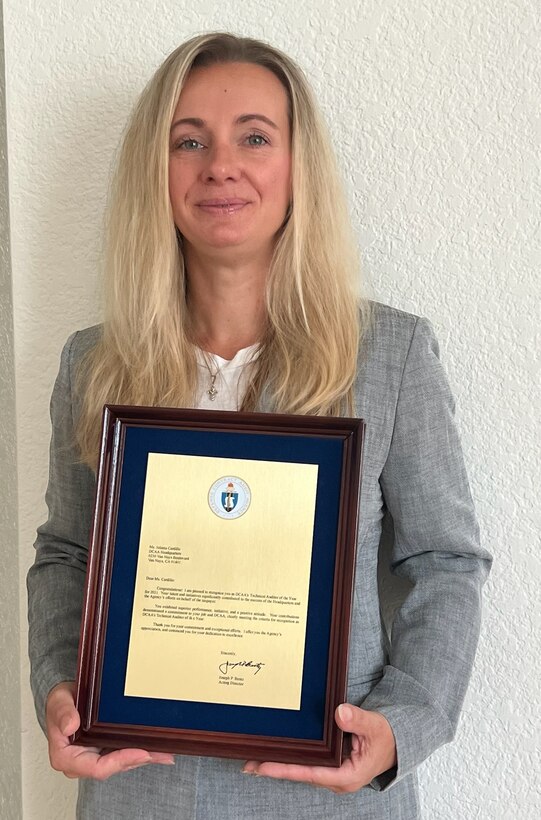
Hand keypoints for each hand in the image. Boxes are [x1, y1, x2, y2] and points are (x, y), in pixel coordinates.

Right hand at [46, 682, 174, 779]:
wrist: (64, 699)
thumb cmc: (60, 702)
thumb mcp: (58, 702)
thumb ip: (63, 713)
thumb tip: (70, 726)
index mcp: (66, 757)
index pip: (97, 767)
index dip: (120, 762)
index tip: (140, 752)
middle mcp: (81, 762)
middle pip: (114, 767)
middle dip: (139, 760)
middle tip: (161, 753)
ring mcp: (94, 757)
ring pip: (122, 763)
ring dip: (144, 758)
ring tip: (165, 753)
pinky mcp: (104, 750)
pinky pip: (123, 754)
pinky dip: (140, 752)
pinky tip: (156, 749)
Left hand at [243, 704, 396, 792]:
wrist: (397, 742)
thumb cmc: (388, 737)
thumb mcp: (375, 726)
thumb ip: (358, 720)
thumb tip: (339, 713)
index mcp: (346, 776)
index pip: (309, 773)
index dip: (285, 770)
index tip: (263, 766)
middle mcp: (335, 778)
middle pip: (300, 773)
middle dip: (275, 768)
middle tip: (248, 761)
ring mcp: (332, 772)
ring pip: (302, 768)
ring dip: (281, 762)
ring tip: (255, 757)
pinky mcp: (331, 764)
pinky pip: (307, 762)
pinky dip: (292, 756)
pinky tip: (278, 749)